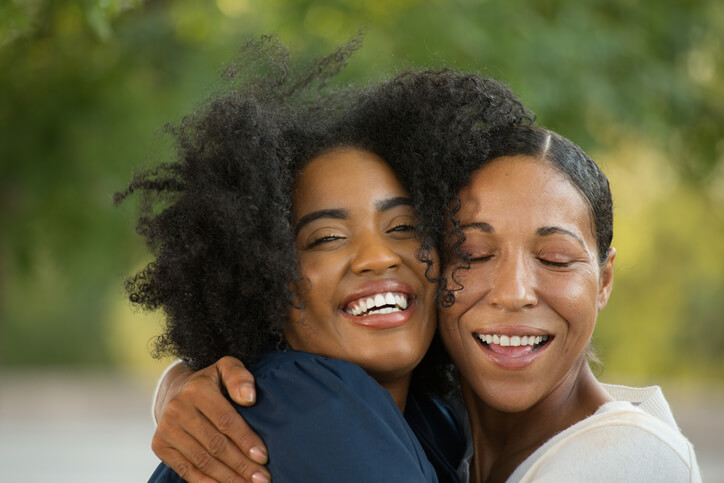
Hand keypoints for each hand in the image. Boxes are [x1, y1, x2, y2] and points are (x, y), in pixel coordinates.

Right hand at [152, 356, 270, 482]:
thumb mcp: (227, 368)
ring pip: (202, 460)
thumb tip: (249, 398)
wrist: (176, 391)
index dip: (245, 440)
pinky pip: (186, 469)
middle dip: (241, 465)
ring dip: (227, 478)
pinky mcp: (160, 446)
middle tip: (262, 479)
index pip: (225, 420)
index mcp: (197, 389)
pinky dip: (205, 482)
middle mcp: (178, 409)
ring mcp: (166, 429)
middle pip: (215, 444)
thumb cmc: (212, 382)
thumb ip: (240, 377)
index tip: (263, 457)